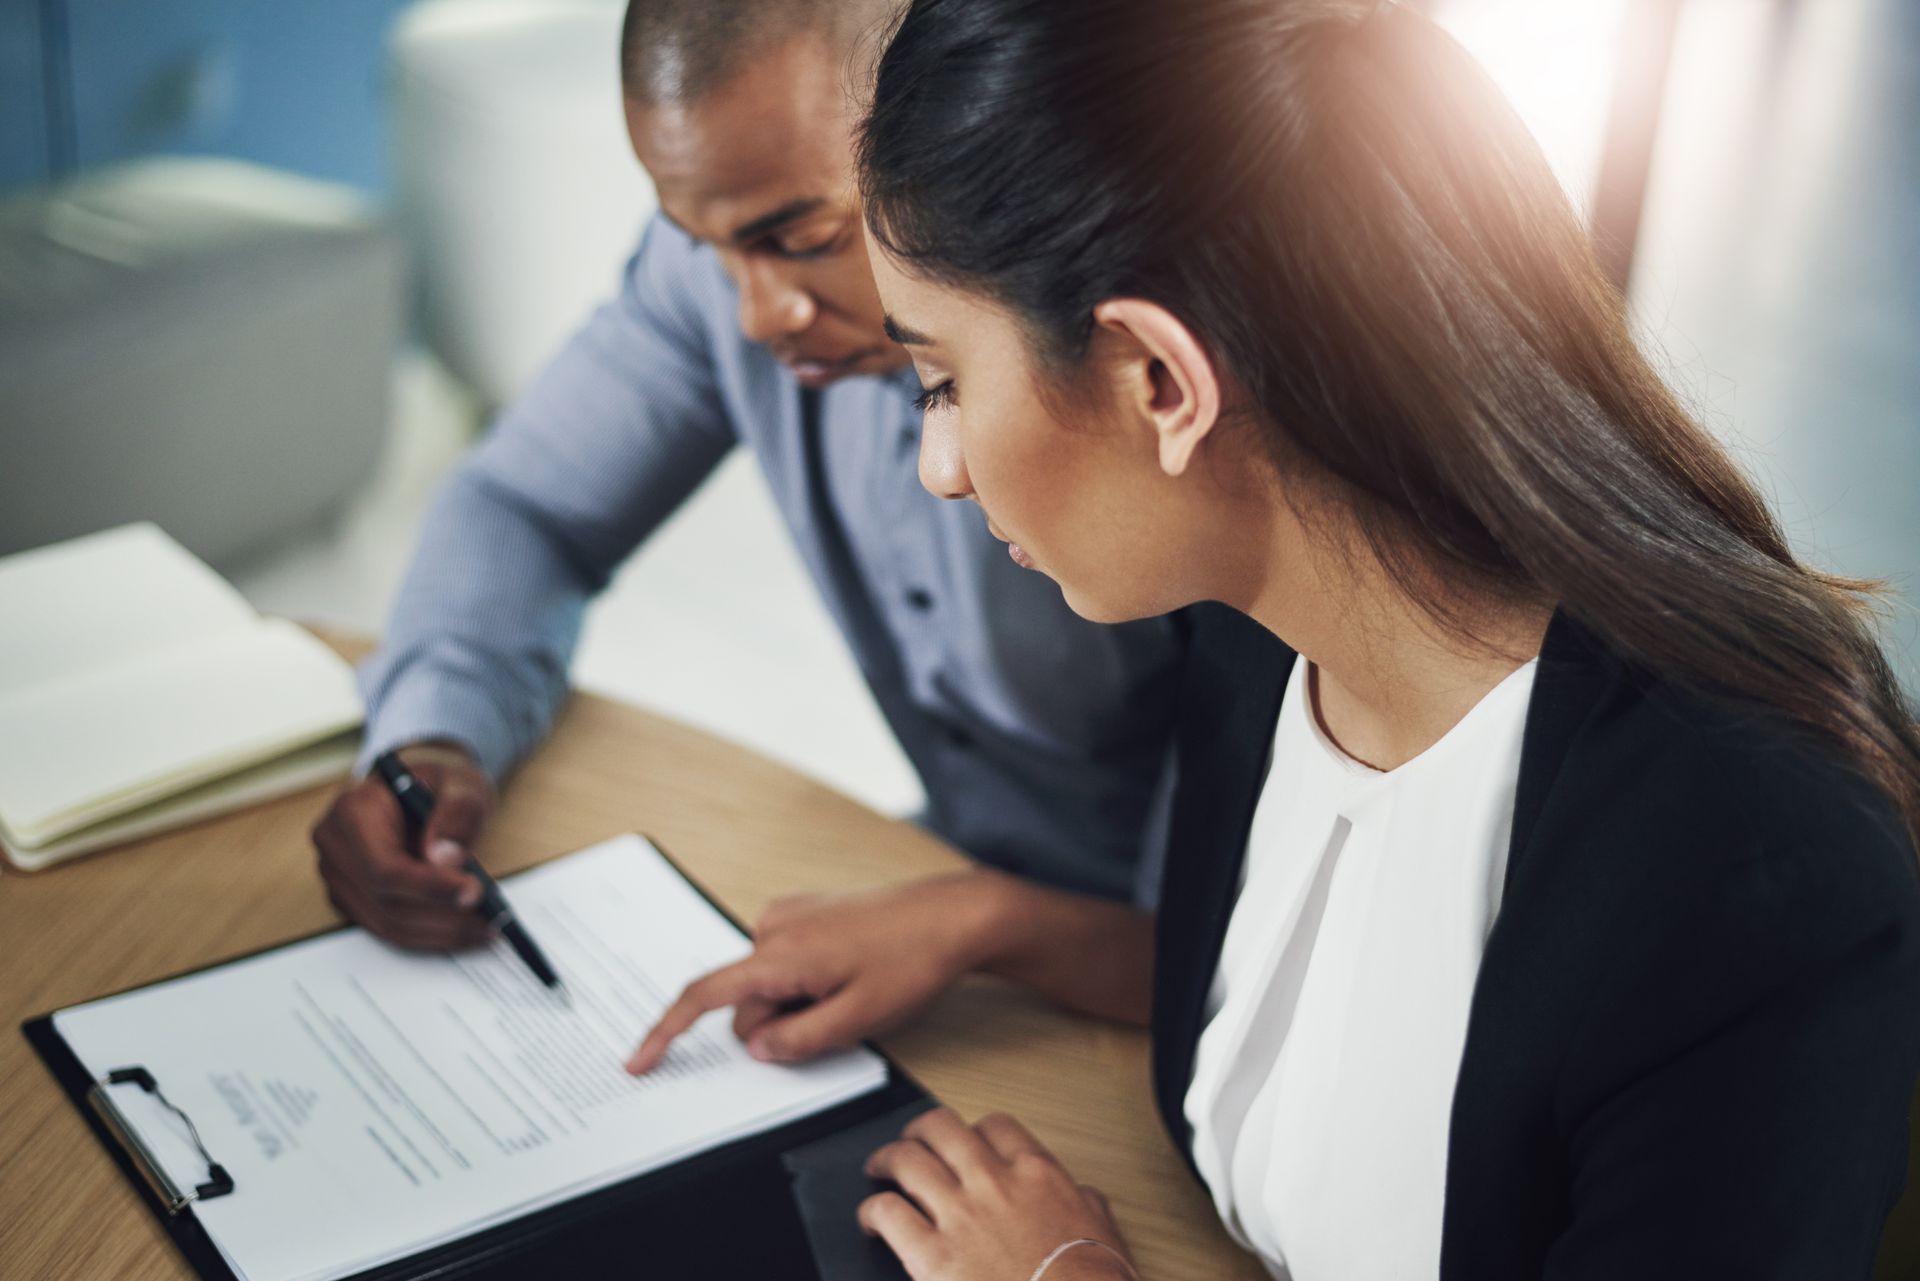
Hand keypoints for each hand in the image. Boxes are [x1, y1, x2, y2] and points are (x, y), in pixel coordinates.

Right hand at [310, 741, 495, 950]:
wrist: (426, 791)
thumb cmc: (439, 783)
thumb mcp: (461, 782)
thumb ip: (457, 812)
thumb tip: (444, 859)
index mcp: (352, 811)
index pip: (382, 866)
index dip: (428, 887)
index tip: (473, 893)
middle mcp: (336, 847)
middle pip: (384, 901)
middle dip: (442, 916)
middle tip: (491, 919)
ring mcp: (340, 878)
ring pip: (388, 923)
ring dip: (441, 932)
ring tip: (486, 927)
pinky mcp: (355, 900)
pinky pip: (390, 929)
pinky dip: (431, 934)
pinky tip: (466, 928)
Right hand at [626, 872, 1007, 1071]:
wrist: (951, 914)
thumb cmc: (912, 960)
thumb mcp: (857, 1019)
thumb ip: (798, 1042)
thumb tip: (756, 1048)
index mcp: (780, 953)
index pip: (704, 997)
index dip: (666, 1033)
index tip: (640, 1061)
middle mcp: (773, 926)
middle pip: (747, 1003)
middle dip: (778, 1025)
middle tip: (838, 1017)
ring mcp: (788, 915)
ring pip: (767, 986)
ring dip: (797, 1003)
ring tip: (853, 989)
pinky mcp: (803, 912)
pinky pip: (785, 964)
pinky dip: (805, 982)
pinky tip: (849, 973)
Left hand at [859, 1108, 1133, 1280]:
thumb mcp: (1103, 1234)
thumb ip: (1086, 1205)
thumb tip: (1083, 1198)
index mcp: (1037, 1175)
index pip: (996, 1126)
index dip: (974, 1129)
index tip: (967, 1140)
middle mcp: (994, 1184)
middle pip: (941, 1129)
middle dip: (920, 1131)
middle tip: (911, 1141)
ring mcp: (961, 1215)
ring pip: (907, 1160)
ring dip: (888, 1159)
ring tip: (879, 1168)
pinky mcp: (932, 1256)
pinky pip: (887, 1213)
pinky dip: (873, 1211)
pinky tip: (872, 1220)